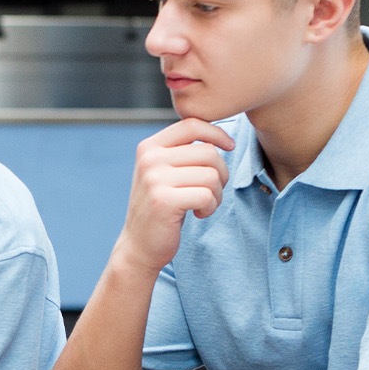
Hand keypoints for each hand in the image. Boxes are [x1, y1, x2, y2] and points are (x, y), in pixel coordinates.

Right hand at [115, 118, 234, 276]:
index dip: (217, 132)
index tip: (229, 146)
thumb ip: (182, 152)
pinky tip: (198, 214)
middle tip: (211, 191)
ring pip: (212, 175)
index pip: (191, 124)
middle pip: (208, 152)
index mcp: (149, 147)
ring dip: (216, 194)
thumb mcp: (164, 172)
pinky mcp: (164, 200)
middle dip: (221, 173)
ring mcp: (154, 179)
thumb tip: (218, 136)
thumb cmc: (161, 206)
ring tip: (203, 204)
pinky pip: (207, 195)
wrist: (139, 244)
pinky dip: (210, 207)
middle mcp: (149, 159)